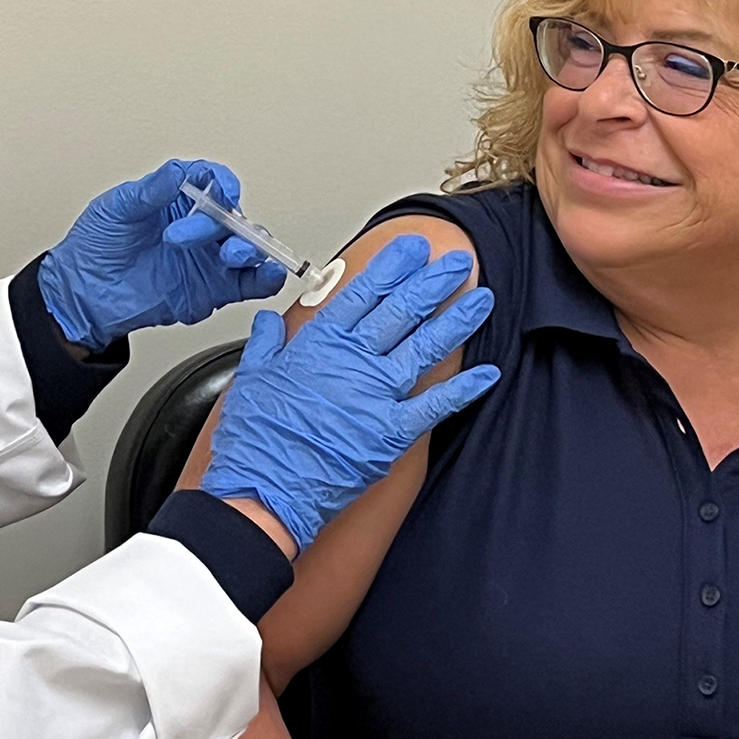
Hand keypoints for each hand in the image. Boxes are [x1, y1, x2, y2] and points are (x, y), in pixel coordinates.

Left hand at [38, 159, 286, 350]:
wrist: (84, 295)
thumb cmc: (94, 248)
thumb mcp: (116, 209)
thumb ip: (151, 192)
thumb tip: (178, 170)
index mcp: (179, 199)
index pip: (214, 180)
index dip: (223, 183)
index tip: (220, 191)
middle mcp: (200, 227)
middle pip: (234, 214)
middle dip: (224, 222)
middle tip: (182, 237)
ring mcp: (208, 258)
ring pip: (249, 246)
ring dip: (250, 247)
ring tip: (229, 254)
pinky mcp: (213, 290)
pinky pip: (250, 283)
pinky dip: (266, 278)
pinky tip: (268, 273)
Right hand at [199, 235, 498, 549]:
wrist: (264, 489)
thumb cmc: (256, 440)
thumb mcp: (251, 379)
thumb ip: (265, 344)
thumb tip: (270, 322)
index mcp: (319, 345)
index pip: (361, 293)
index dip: (390, 268)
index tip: (410, 250)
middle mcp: (353, 362)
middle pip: (400, 311)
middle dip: (431, 282)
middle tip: (454, 261)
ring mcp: (375, 395)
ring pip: (425, 347)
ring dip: (456, 321)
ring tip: (481, 298)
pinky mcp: (391, 431)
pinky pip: (436, 405)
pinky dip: (464, 389)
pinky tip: (487, 373)